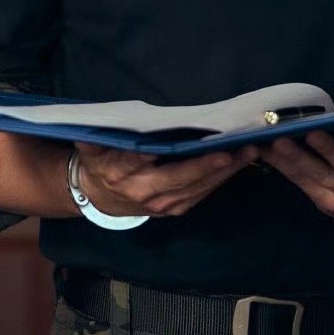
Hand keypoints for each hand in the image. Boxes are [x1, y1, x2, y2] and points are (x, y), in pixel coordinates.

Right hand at [73, 142, 256, 217]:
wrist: (102, 200)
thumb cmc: (100, 165)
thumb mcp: (91, 149)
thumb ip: (92, 138)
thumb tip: (86, 126)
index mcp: (122, 173)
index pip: (145, 160)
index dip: (168, 152)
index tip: (189, 142)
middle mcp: (145, 191)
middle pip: (181, 177)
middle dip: (210, 164)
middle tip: (234, 149)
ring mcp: (163, 203)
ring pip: (197, 187)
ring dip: (224, 171)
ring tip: (247, 152)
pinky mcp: (176, 208)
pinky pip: (201, 193)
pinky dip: (220, 179)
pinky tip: (238, 164)